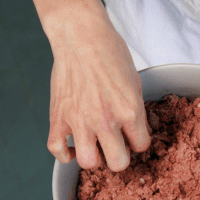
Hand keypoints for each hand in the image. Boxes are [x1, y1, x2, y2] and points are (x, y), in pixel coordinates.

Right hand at [45, 10, 150, 170]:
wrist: (80, 35)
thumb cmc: (108, 52)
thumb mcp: (135, 80)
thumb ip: (136, 109)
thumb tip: (137, 130)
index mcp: (129, 110)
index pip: (141, 146)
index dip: (138, 142)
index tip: (132, 136)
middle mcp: (105, 120)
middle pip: (118, 164)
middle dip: (119, 157)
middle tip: (115, 146)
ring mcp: (79, 121)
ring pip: (88, 163)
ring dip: (93, 158)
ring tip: (94, 146)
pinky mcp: (58, 118)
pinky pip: (58, 151)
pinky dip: (65, 153)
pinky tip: (72, 145)